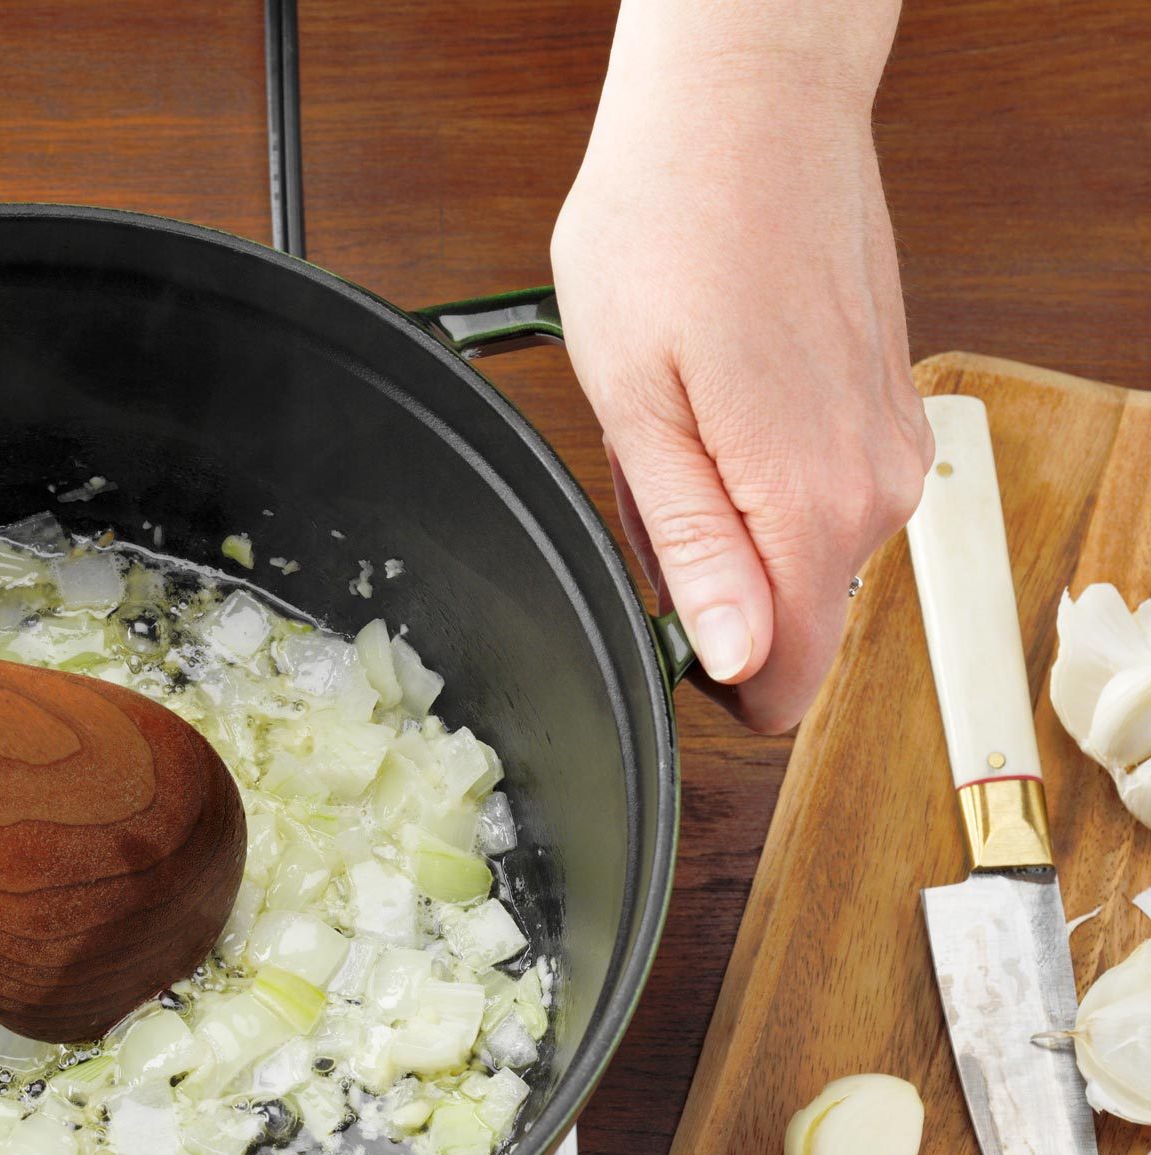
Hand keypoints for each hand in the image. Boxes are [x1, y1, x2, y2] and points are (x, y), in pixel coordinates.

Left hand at [551, 6, 929, 732]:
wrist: (748, 102)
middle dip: (697, 579)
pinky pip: (810, 488)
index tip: (650, 617)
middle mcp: (876, 486)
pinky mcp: (883, 407)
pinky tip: (709, 386)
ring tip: (672, 412)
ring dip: (718, 512)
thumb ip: (688, 547)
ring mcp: (889, 442)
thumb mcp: (634, 406)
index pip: (783, 684)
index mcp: (812, 503)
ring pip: (793, 551)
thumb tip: (731, 658)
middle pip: (782, 620)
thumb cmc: (669, 224)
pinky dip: (747, 463)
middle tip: (642, 470)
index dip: (702, 676)